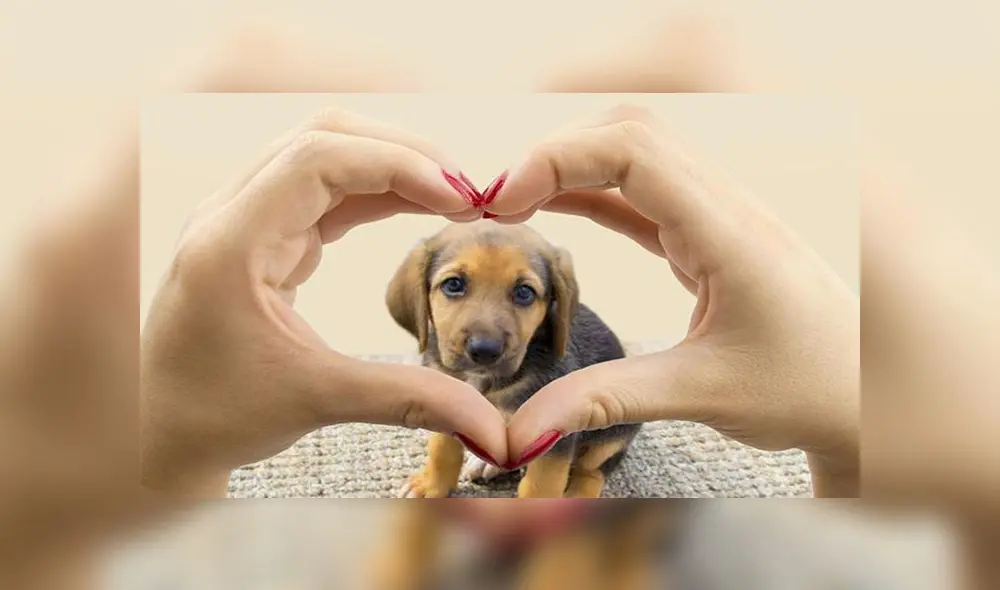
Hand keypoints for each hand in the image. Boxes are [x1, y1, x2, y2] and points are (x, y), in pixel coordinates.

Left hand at [140, 107, 509, 494]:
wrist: (155, 436)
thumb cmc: (214, 418)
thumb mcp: (316, 401)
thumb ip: (410, 399)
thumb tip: (495, 431)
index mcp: (228, 243)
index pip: (317, 158)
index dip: (396, 163)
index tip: (457, 195)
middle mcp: (229, 215)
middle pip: (323, 137)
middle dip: (402, 153)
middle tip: (467, 191)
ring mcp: (242, 220)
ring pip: (324, 155)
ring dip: (390, 166)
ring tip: (452, 196)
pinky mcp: (259, 235)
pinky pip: (322, 189)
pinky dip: (374, 190)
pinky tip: (416, 205)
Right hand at [484, 105, 859, 495]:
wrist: (869, 403)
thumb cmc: (810, 393)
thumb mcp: (703, 394)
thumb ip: (605, 400)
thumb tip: (516, 432)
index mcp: (731, 232)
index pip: (635, 149)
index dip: (558, 157)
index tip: (504, 201)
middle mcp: (726, 208)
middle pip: (631, 132)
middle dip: (555, 152)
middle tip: (497, 202)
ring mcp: (719, 217)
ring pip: (636, 155)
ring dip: (571, 167)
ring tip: (513, 203)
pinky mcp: (709, 238)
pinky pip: (641, 194)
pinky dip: (591, 193)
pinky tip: (552, 207)